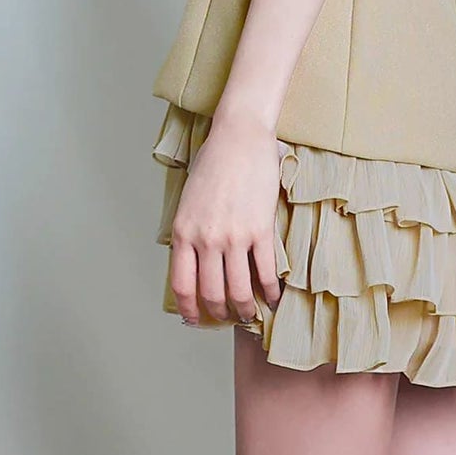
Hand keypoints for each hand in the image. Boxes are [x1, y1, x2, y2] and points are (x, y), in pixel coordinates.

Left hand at [168, 113, 282, 324]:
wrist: (240, 135)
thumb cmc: (214, 161)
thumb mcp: (189, 200)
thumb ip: (190, 231)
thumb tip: (196, 260)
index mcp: (184, 232)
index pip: (182, 285)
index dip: (188, 309)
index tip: (195, 319)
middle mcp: (206, 239)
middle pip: (211, 294)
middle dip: (220, 312)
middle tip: (227, 317)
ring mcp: (234, 236)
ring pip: (239, 289)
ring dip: (246, 308)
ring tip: (251, 312)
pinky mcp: (260, 229)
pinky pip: (265, 270)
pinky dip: (270, 290)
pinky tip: (273, 296)